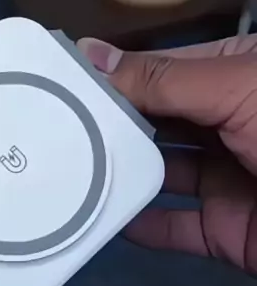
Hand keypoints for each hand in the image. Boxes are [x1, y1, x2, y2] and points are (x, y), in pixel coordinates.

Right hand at [78, 33, 256, 272]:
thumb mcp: (237, 87)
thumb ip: (163, 78)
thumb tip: (92, 55)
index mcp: (237, 75)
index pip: (163, 70)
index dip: (116, 75)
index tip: (58, 82)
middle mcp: (230, 124)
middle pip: (158, 124)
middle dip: (110, 126)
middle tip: (48, 131)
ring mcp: (229, 178)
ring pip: (161, 175)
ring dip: (119, 175)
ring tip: (65, 172)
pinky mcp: (228, 230)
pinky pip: (175, 228)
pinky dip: (140, 227)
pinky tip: (103, 220)